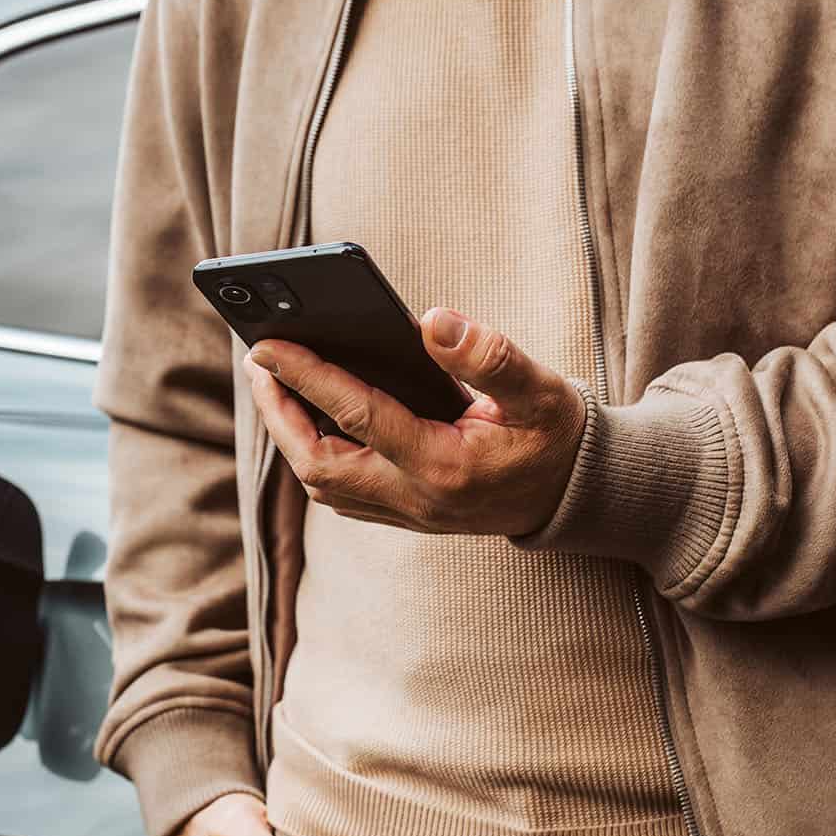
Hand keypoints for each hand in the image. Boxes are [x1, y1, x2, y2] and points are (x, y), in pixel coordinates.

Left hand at [244, 307, 585, 536]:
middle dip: (280, 413)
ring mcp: (409, 514)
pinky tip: (308, 414)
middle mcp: (418, 498)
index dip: (306, 377)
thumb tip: (431, 320)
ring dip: (292, 436)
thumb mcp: (541, 389)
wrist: (578, 496)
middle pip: (320, 465)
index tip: (267, 343)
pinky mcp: (405, 515)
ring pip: (324, 484)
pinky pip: (341, 491)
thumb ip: (490, 356)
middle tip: (257, 361)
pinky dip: (315, 452)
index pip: (358, 416)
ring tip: (273, 382)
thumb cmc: (557, 437)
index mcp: (446, 466)